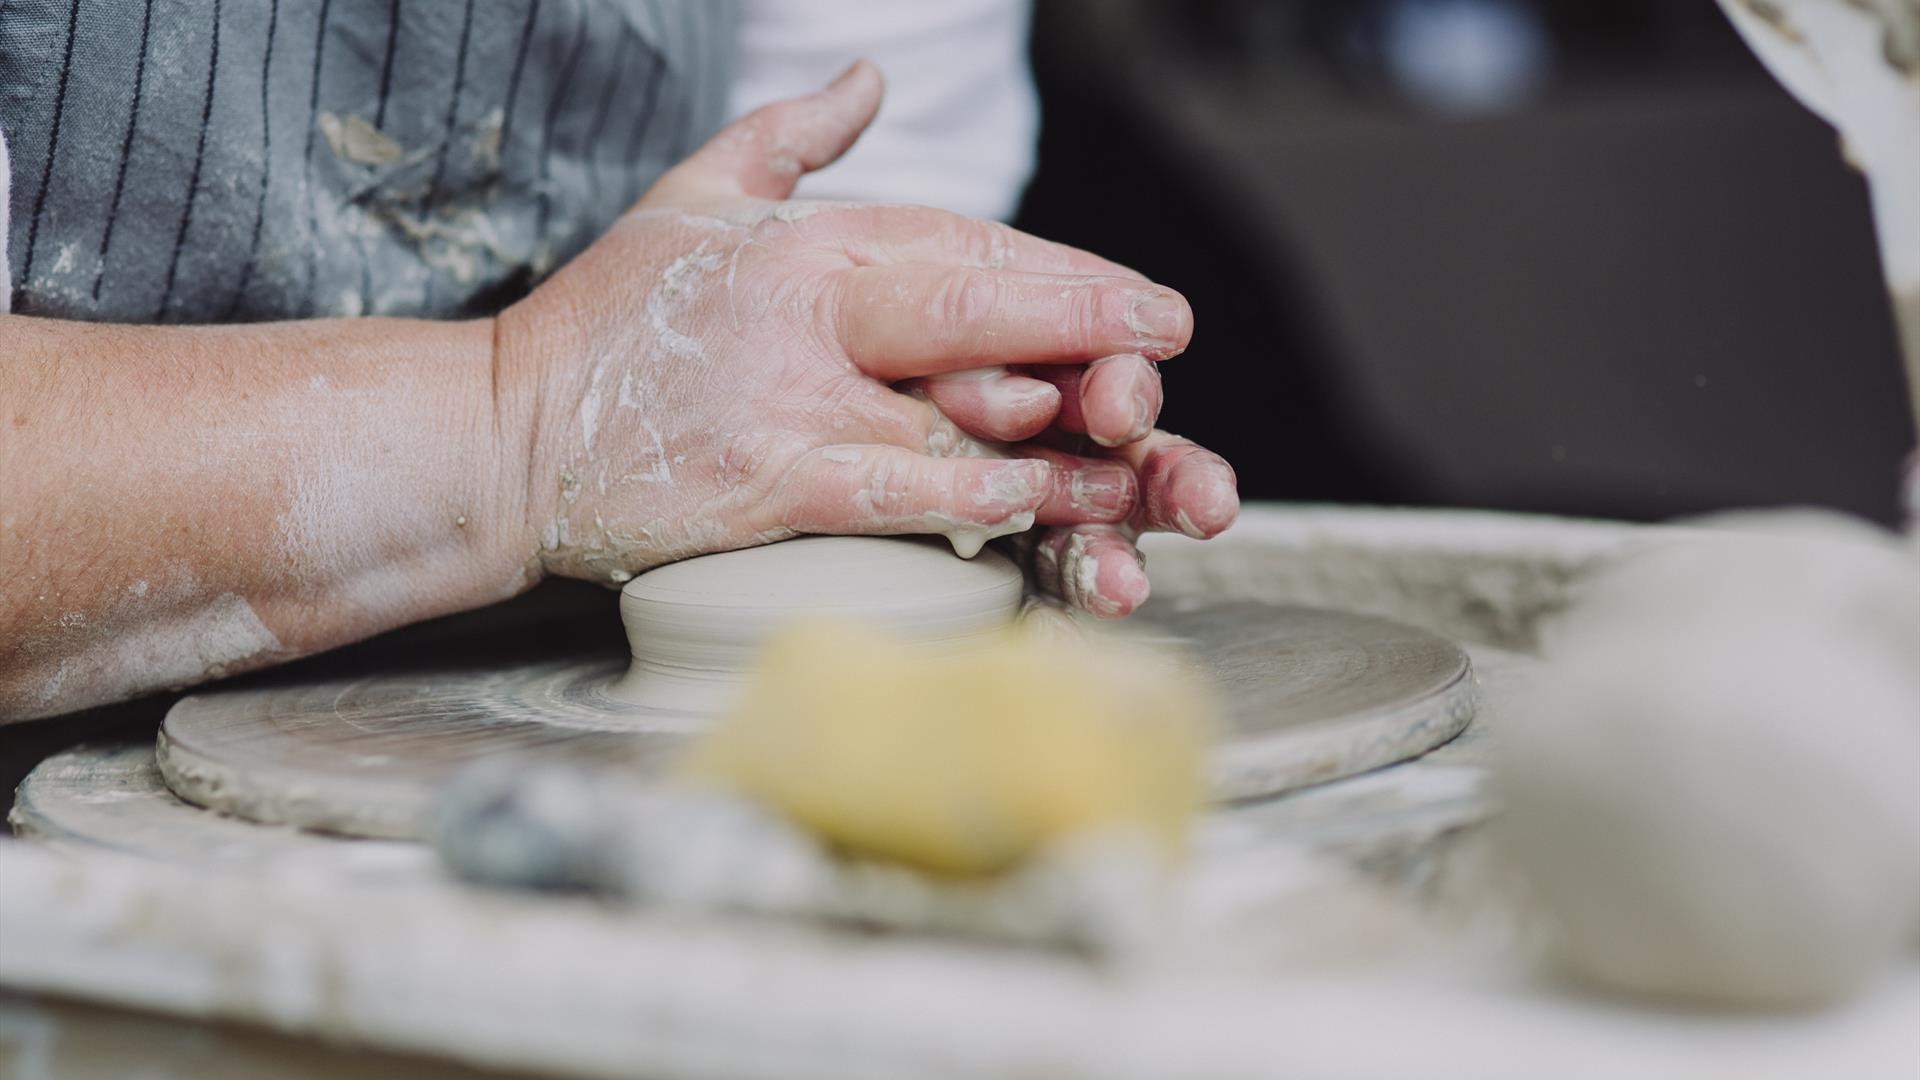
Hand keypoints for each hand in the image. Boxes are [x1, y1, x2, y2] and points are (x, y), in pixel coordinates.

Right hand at [492, 62, 1234, 613]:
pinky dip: (969, 499)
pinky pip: (893, 492)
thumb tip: (869, 79)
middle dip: (1085, 322)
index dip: (1063, 272)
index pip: (963, 244)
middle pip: (977, 311)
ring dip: (1059, 441)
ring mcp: (790, 403)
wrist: (505, 433)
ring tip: (1142, 461)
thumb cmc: (604, 320)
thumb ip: (794, 139)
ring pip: (956, 414)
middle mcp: (809, 313)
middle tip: (1165, 341)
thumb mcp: (694, 198)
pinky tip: (1035, 508)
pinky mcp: (767, 488)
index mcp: (803, 241)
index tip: (1140, 300)